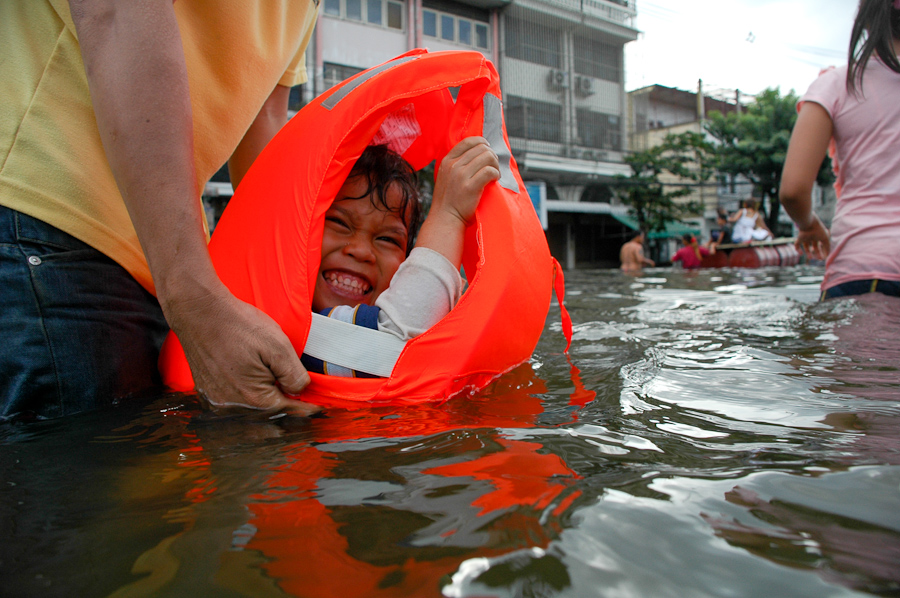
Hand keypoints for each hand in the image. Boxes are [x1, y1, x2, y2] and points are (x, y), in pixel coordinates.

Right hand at [165, 282, 317, 415]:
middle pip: (269, 415)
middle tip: (302, 398)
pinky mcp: (207, 394)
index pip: (288, 411)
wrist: (199, 311)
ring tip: (279, 389)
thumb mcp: (278, 346)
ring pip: (251, 412)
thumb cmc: (238, 325)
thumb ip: (294, 375)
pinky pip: (233, 404)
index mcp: (252, 399)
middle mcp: (231, 407)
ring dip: (266, 404)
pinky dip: (247, 399)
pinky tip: (255, 384)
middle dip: (286, 406)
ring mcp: (216, 402)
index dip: (306, 409)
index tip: (318, 409)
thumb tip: (300, 391)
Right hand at [431, 136, 499, 225]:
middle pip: (481, 148)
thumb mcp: (446, 177)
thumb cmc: (449, 201)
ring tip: (495, 174)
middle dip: (491, 156)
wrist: (445, 219)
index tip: (487, 151)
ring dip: (495, 165)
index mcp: (447, 161)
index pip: (468, 141)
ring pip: (487, 157)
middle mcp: (453, 165)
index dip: (482, 143)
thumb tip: (477, 154)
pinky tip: (494, 180)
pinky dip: (496, 174)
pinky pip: (490, 171)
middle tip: (493, 167)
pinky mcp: (470, 187)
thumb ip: (456, 165)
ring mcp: (461, 175)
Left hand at [794, 215, 829, 260]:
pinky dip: (798, 250)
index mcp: (819, 235)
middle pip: (814, 246)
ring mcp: (805, 237)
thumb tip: (827, 256)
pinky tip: (801, 254)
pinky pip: (797, 245)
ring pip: (806, 246)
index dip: (822, 250)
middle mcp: (812, 236)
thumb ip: (827, 247)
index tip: (823, 257)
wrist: (809, 223)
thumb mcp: (825, 239)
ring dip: (808, 253)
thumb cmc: (818, 230)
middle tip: (818, 259)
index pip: (821, 244)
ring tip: (810, 258)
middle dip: (816, 252)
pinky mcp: (799, 238)